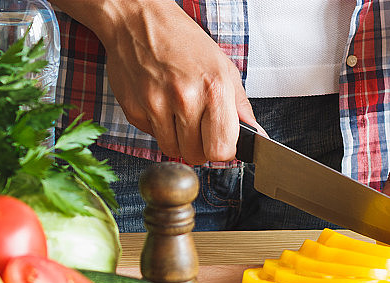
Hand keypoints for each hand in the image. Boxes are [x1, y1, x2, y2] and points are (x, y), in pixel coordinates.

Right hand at [56, 0, 261, 164]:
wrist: (138, 20)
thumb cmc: (182, 41)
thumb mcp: (222, 67)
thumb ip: (240, 106)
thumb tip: (255, 134)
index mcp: (213, 89)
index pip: (221, 149)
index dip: (222, 151)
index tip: (219, 141)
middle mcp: (185, 98)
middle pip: (196, 155)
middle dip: (199, 148)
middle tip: (198, 129)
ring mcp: (156, 105)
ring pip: (172, 150)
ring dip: (177, 139)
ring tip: (178, 114)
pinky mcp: (134, 109)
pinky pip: (151, 135)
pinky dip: (157, 127)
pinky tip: (160, 104)